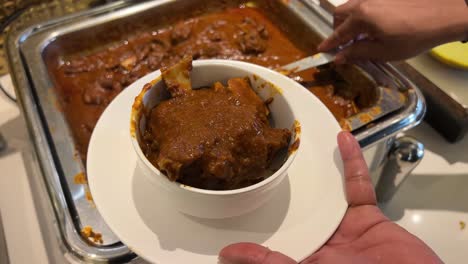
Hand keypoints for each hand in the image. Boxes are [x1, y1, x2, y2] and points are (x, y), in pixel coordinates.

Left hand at [218, 131, 442, 263]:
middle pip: (299, 210)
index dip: (257, 225)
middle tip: (265, 160)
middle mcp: (322, 244)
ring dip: (317, 169)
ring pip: (326, 192)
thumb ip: (269, 263)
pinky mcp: (369, 216)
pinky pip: (358, 184)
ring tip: (297, 146)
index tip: (237, 203)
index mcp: (304, 260)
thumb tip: (229, 256)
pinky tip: (343, 140)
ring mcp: (345, 228)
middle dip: (286, 189)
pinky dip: (352, 161)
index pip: (274, 241)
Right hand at [317, 0, 467, 62]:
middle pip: (340, 14)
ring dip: (349, 22)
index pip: (338, 33)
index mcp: (361, 17)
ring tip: (361, 37)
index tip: (322, 50)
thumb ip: (357, 52)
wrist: (443, 16)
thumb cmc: (415, 36)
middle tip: (344, 45)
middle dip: (338, 30)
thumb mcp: (383, 51)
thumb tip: (340, 57)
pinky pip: (364, 4)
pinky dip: (361, 15)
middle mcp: (364, 2)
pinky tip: (374, 27)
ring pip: (352, 7)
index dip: (330, 44)